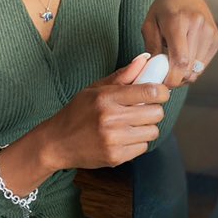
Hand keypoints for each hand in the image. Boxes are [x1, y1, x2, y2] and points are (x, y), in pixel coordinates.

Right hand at [37, 53, 170, 170]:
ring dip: (146, 127)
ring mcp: (113, 140)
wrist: (56, 143)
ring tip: (131, 125)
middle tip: (143, 110)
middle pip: (156, 113)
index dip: (161, 92)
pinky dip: (137, 143)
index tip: (160, 93)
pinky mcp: (115, 158)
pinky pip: (143, 148)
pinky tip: (123, 138)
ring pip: (153, 132)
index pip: (150, 92)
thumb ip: (123, 76)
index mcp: (106, 97)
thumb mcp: (95, 89)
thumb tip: (145, 60)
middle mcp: (110, 118)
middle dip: (154, 110)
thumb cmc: (77, 112)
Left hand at [141, 0, 217, 87]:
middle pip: (189, 66)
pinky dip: (193, 68)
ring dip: (185, 74)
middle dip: (177, 78)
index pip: (180, 59)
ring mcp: (210, 32)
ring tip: (173, 67)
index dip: (173, 77)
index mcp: (178, 20)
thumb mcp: (149, 25)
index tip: (164, 83)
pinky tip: (184, 61)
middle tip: (165, 77)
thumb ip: (151, 48)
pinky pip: (204, 64)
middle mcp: (198, 25)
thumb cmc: (162, 11)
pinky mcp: (216, 38)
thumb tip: (155, 71)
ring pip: (198, 68)